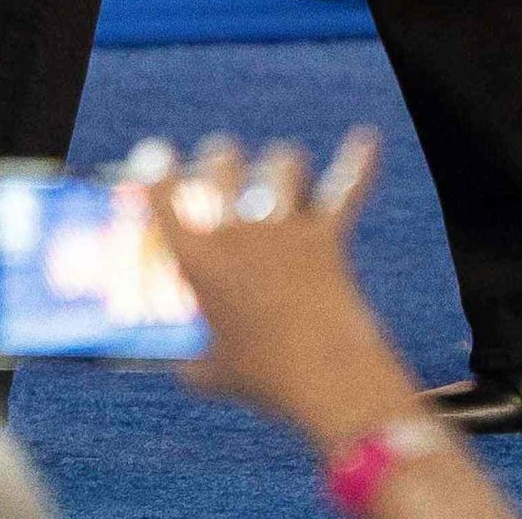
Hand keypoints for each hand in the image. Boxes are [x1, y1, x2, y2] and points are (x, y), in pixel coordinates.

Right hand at [144, 131, 414, 453]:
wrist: (325, 379)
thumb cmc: (263, 380)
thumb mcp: (214, 376)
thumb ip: (195, 365)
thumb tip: (186, 371)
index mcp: (197, 260)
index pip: (163, 194)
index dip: (155, 168)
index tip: (157, 155)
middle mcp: (236, 232)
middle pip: (222, 162)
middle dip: (221, 156)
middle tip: (223, 161)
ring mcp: (283, 229)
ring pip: (281, 164)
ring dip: (280, 163)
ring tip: (282, 168)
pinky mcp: (327, 238)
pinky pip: (344, 190)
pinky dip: (356, 164)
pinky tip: (366, 139)